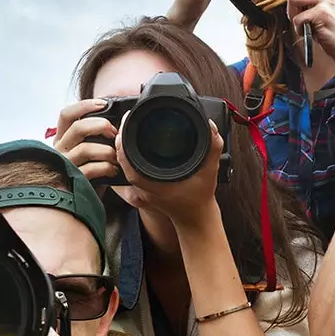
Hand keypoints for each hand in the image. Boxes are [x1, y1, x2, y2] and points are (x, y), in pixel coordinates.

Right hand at [51, 99, 120, 182]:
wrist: (82, 200)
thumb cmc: (87, 171)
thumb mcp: (86, 150)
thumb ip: (93, 135)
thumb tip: (117, 121)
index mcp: (62, 138)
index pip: (66, 114)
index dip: (84, 105)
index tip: (103, 103)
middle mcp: (59, 150)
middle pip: (77, 127)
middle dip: (101, 125)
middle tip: (115, 133)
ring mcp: (65, 165)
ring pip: (85, 148)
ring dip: (107, 150)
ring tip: (116, 156)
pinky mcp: (73, 180)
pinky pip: (92, 169)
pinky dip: (107, 167)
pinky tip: (113, 170)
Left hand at [114, 112, 223, 229]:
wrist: (195, 217)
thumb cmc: (200, 198)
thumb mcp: (210, 170)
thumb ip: (213, 147)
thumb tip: (210, 127)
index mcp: (153, 182)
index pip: (128, 158)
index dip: (124, 138)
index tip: (127, 121)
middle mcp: (143, 185)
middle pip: (122, 157)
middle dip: (123, 136)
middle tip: (128, 118)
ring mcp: (141, 187)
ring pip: (125, 162)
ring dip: (125, 144)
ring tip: (130, 126)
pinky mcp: (143, 185)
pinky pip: (131, 166)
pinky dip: (130, 153)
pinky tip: (135, 141)